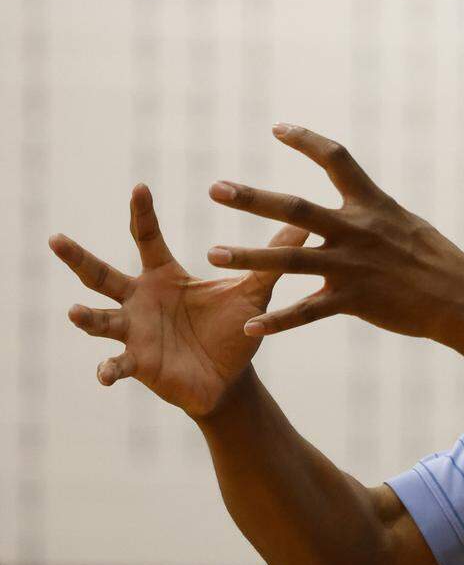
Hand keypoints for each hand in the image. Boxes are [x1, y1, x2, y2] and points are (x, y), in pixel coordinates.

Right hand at [50, 185, 307, 417]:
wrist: (230, 378)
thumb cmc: (234, 329)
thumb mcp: (254, 292)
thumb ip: (272, 259)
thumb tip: (306, 223)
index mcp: (164, 276)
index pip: (147, 238)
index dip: (141, 213)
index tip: (138, 187)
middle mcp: (140, 299)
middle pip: (100, 274)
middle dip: (78, 258)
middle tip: (56, 238)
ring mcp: (134, 332)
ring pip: (100, 320)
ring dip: (87, 318)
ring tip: (75, 313)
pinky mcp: (138, 363)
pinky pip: (116, 364)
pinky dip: (109, 368)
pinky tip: (104, 373)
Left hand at [206, 124, 463, 341]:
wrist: (460, 298)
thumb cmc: (436, 261)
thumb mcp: (406, 225)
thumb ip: (372, 213)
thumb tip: (357, 200)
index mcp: (371, 204)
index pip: (336, 159)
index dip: (306, 141)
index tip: (277, 129)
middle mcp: (356, 230)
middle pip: (296, 209)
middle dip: (253, 199)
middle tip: (215, 189)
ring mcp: (352, 266)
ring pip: (290, 261)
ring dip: (249, 258)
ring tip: (214, 254)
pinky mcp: (353, 300)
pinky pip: (307, 312)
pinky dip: (277, 321)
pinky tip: (249, 327)